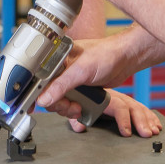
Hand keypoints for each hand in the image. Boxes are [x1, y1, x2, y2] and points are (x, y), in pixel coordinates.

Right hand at [38, 32, 164, 111]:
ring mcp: (68, 78)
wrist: (125, 58)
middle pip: (47, 93)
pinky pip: (68, 101)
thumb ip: (62, 85)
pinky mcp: (77, 86)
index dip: (38, 94)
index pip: (39, 79)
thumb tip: (44, 99)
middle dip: (58, 104)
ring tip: (78, 108)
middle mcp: (60, 68)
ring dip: (66, 109)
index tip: (38, 105)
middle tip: (70, 107)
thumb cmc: (106, 54)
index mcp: (56, 58)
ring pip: (57, 100)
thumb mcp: (82, 70)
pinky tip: (80, 109)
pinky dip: (72, 109)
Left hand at [63, 89, 162, 137]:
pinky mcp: (125, 102)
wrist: (78, 84)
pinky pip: (140, 108)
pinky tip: (156, 124)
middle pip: (131, 106)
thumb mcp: (74, 108)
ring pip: (138, 107)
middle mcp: (114, 96)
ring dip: (147, 119)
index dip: (123, 120)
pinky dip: (149, 116)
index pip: (117, 106)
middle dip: (141, 121)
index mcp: (103, 97)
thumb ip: (75, 117)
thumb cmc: (76, 98)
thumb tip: (80, 127)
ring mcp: (121, 98)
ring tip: (154, 131)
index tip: (127, 133)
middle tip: (147, 134)